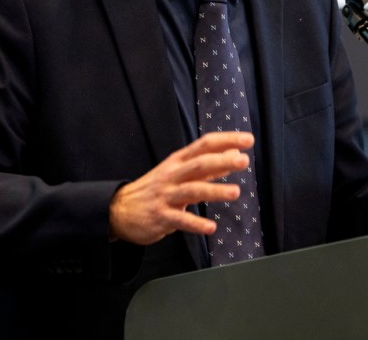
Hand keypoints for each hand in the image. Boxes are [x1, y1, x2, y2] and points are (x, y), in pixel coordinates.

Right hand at [108, 131, 253, 244]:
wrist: (119, 210)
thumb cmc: (156, 189)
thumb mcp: (179, 172)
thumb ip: (208, 166)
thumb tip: (235, 155)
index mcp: (178, 161)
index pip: (204, 145)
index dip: (226, 141)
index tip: (248, 140)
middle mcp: (172, 175)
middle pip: (199, 164)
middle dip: (222, 162)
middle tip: (245, 161)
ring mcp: (166, 196)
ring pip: (192, 190)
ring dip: (215, 191)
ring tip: (235, 193)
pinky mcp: (161, 217)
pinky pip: (180, 221)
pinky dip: (196, 224)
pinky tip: (211, 228)